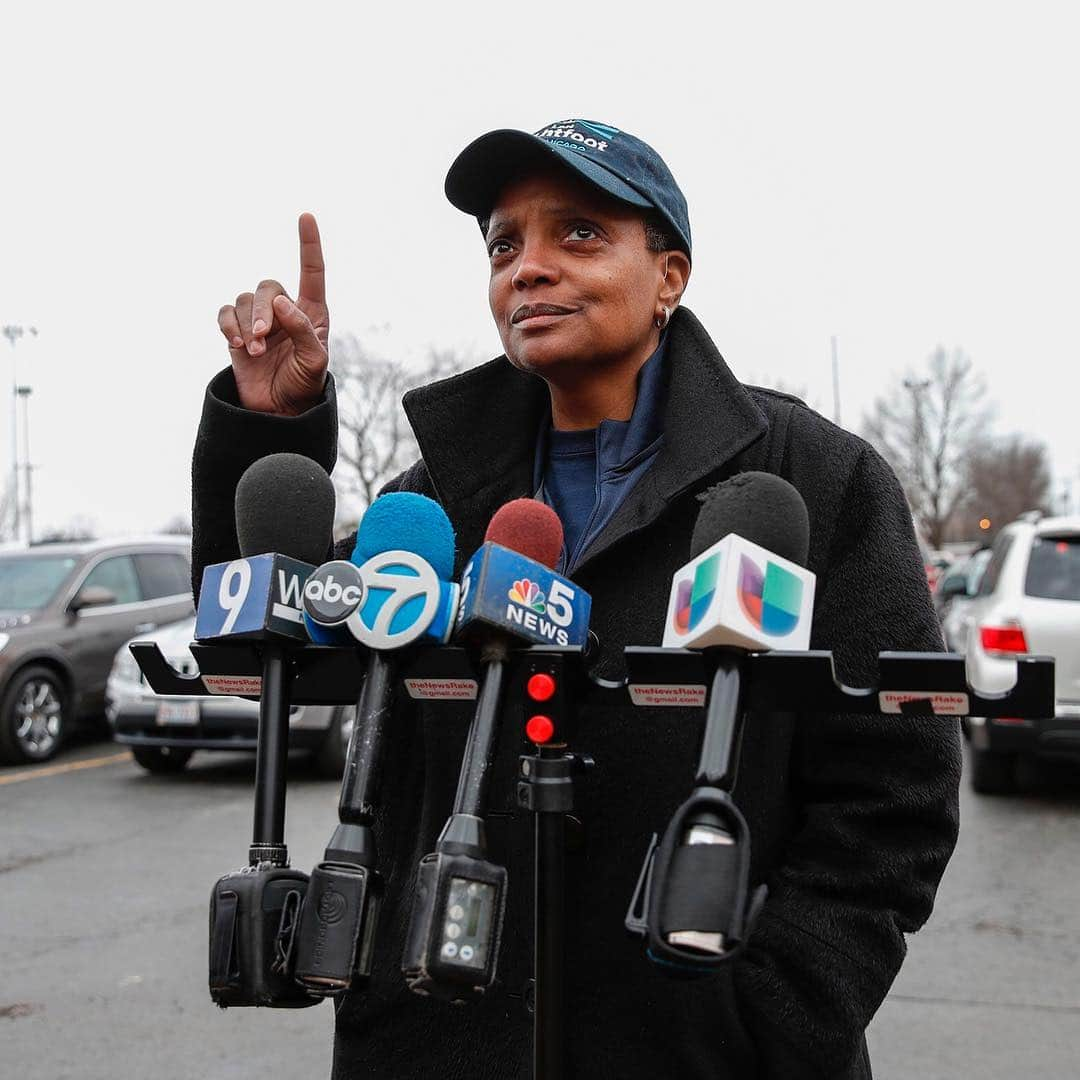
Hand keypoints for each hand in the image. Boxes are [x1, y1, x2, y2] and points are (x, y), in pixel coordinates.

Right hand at [217, 213, 329, 414]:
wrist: (279, 411)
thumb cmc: (304, 385)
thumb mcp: (315, 361)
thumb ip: (303, 331)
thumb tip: (283, 302)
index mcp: (311, 313)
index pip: (312, 273)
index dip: (309, 244)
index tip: (306, 216)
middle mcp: (284, 311)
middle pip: (268, 287)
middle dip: (262, 310)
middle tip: (262, 338)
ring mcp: (259, 321)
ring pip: (244, 300)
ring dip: (246, 324)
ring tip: (255, 352)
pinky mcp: (237, 332)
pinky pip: (226, 313)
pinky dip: (228, 326)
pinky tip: (237, 346)